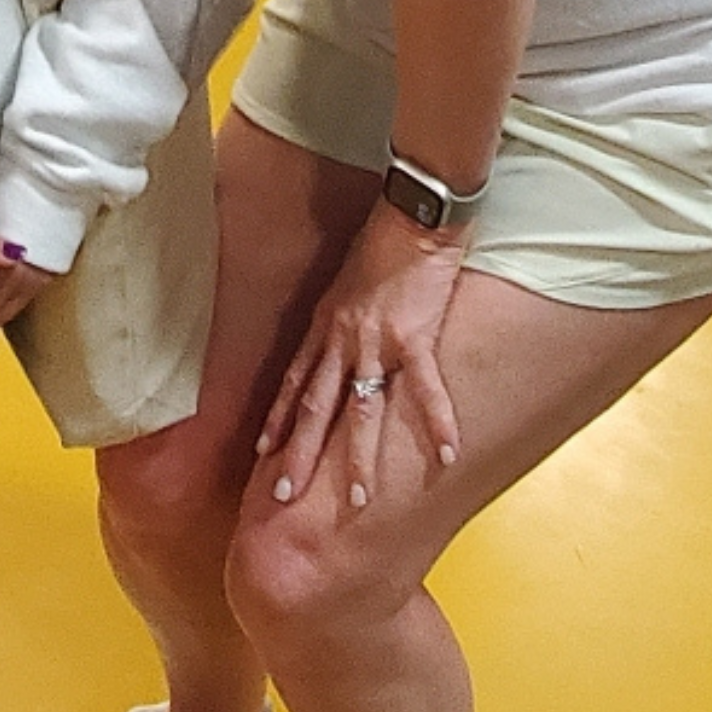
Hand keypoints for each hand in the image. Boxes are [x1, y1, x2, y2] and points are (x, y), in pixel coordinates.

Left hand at [255, 203, 465, 510]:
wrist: (411, 211)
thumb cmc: (383, 237)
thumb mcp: (348, 277)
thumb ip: (344, 312)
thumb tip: (344, 334)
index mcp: (326, 323)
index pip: (295, 381)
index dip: (279, 418)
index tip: (263, 453)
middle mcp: (343, 337)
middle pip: (316, 406)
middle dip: (299, 454)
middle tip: (281, 498)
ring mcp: (376, 339)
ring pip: (362, 410)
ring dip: (359, 458)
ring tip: (359, 500)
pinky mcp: (415, 336)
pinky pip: (425, 388)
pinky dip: (438, 422)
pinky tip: (448, 455)